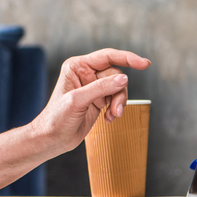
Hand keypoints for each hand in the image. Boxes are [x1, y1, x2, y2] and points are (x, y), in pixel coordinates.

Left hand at [31, 49, 149, 155]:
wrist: (52, 139)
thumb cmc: (56, 118)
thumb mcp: (78, 100)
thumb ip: (101, 88)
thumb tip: (124, 79)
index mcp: (77, 66)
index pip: (107, 56)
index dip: (128, 58)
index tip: (144, 64)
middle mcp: (86, 74)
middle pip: (116, 75)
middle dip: (119, 92)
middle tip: (116, 109)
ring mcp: (93, 87)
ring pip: (118, 88)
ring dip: (118, 102)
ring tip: (112, 116)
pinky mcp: (98, 100)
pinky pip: (116, 99)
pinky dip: (116, 109)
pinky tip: (108, 119)